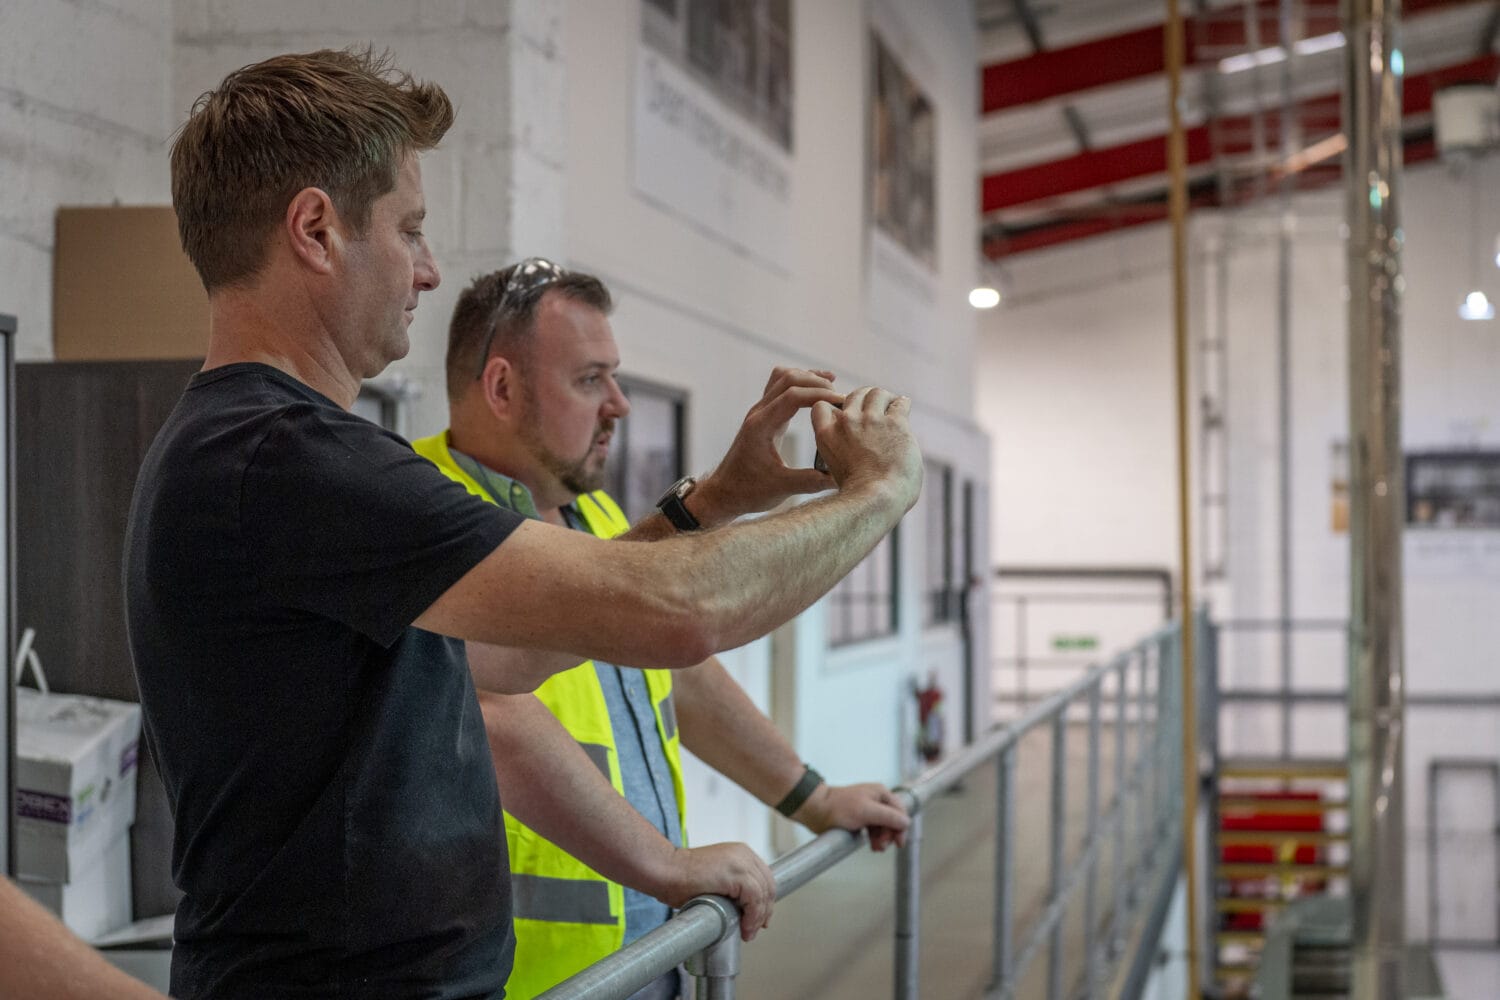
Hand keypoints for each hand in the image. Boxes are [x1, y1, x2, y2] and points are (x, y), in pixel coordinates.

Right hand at [653, 842, 776, 941]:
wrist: (666, 870)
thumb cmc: (681, 877)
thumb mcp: (715, 878)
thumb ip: (731, 886)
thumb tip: (743, 909)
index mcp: (740, 853)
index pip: (764, 878)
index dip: (765, 901)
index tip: (760, 918)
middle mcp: (744, 854)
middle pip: (768, 885)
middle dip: (764, 911)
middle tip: (755, 929)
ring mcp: (741, 862)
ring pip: (763, 894)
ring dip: (758, 918)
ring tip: (747, 933)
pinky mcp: (736, 874)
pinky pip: (755, 899)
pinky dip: (753, 916)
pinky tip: (744, 927)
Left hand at [692, 367, 843, 524]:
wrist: (724, 493)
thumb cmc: (748, 491)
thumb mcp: (781, 489)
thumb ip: (810, 482)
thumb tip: (841, 477)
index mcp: (761, 426)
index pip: (792, 396)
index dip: (820, 395)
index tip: (842, 403)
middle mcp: (758, 414)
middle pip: (788, 379)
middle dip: (817, 383)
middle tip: (841, 399)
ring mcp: (760, 412)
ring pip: (783, 378)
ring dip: (808, 378)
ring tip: (832, 389)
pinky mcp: (765, 416)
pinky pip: (781, 387)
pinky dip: (801, 383)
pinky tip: (819, 390)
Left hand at [792, 782, 910, 851]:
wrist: (816, 809)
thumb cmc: (838, 807)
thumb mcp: (867, 812)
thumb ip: (888, 817)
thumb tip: (906, 822)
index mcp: (881, 793)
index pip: (900, 812)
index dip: (901, 828)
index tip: (898, 843)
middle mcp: (876, 800)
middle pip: (893, 821)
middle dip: (889, 835)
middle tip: (881, 846)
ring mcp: (868, 809)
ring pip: (884, 827)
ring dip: (882, 839)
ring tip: (875, 848)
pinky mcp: (860, 818)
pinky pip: (874, 830)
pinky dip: (874, 838)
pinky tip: (871, 845)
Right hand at [810, 386, 921, 511]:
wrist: (877, 498)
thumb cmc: (861, 495)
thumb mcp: (836, 471)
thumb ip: (843, 452)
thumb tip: (857, 451)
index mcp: (827, 435)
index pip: (821, 406)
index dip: (833, 407)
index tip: (844, 414)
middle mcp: (847, 423)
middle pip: (853, 396)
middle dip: (863, 399)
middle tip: (873, 407)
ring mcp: (872, 420)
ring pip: (876, 393)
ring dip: (884, 398)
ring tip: (890, 404)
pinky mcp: (895, 423)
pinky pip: (900, 403)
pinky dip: (902, 403)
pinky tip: (904, 407)